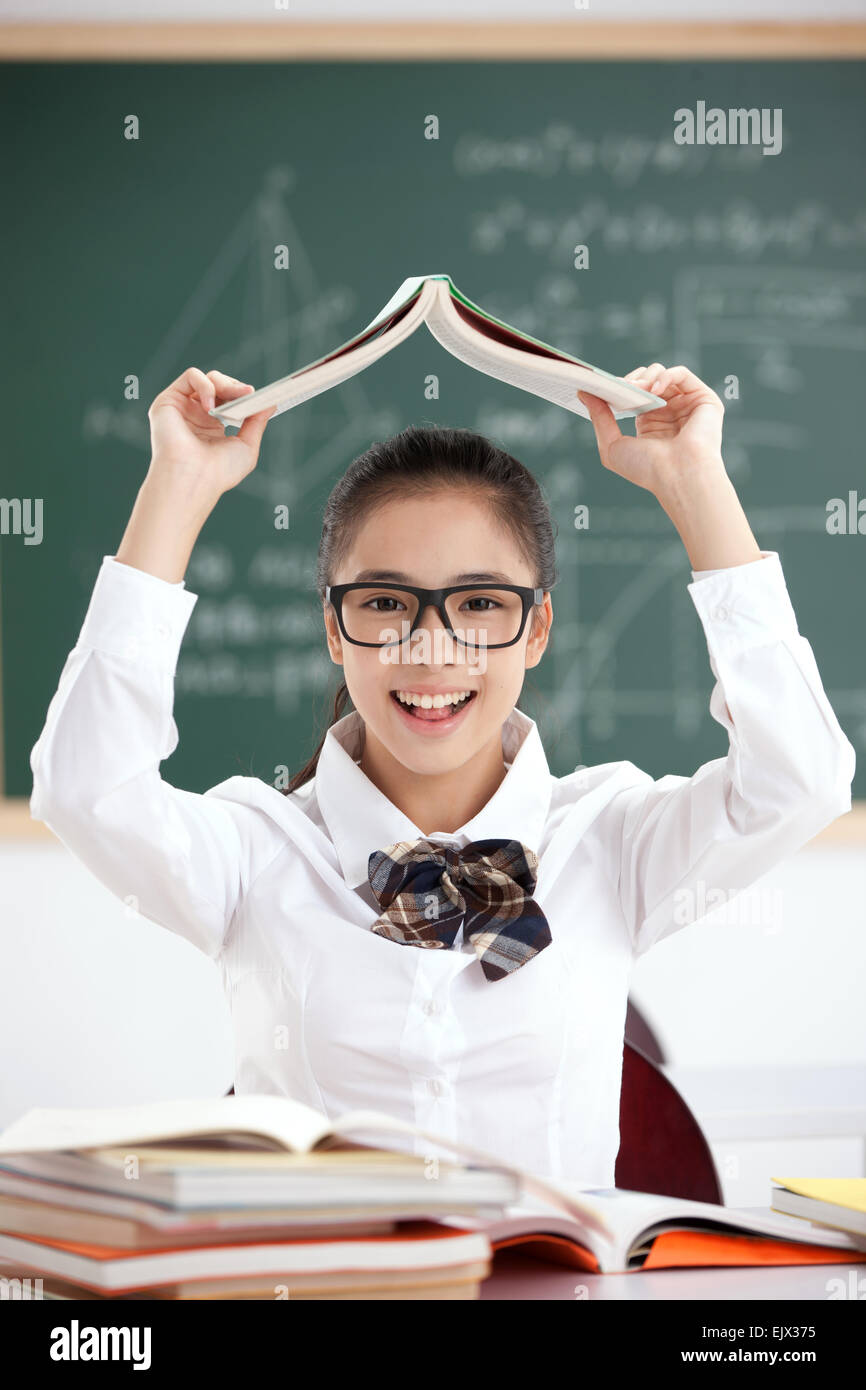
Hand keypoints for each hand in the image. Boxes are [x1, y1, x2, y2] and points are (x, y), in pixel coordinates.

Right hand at [147, 366, 275, 503]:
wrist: (194, 480)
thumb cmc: (218, 472)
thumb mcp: (247, 446)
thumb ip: (257, 422)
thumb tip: (269, 403)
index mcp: (212, 427)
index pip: (230, 400)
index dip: (244, 396)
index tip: (259, 397)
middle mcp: (196, 416)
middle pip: (219, 386)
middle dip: (237, 387)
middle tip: (249, 394)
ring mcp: (182, 408)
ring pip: (207, 379)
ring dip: (225, 384)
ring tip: (233, 399)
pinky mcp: (168, 401)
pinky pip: (190, 377)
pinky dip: (205, 384)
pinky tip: (210, 404)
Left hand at [578, 363, 724, 495]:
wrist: (678, 477)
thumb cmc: (648, 470)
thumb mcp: (612, 446)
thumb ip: (599, 418)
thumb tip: (584, 393)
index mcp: (650, 423)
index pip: (632, 394)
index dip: (618, 387)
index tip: (600, 384)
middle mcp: (669, 412)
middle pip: (646, 380)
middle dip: (630, 380)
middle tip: (618, 385)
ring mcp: (686, 405)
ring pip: (662, 374)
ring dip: (645, 377)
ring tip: (636, 389)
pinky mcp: (703, 399)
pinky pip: (681, 374)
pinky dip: (665, 375)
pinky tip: (653, 389)